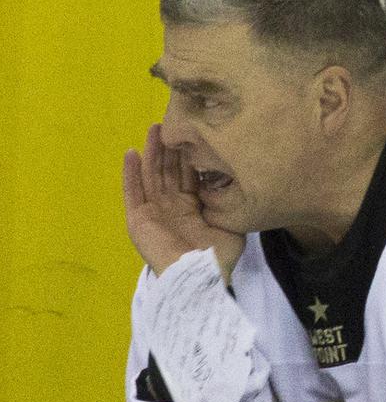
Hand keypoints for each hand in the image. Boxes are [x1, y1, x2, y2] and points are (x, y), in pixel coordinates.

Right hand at [123, 124, 244, 281]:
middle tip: (170, 123)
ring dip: (151, 153)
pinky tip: (131, 152)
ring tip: (153, 129)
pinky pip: (133, 193)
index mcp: (194, 211)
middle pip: (168, 172)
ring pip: (151, 177)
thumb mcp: (233, 226)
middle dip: (169, 148)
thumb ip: (232, 204)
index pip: (189, 177)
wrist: (200, 278)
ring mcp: (155, 214)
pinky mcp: (138, 221)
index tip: (193, 133)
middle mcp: (173, 210)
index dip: (189, 156)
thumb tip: (239, 181)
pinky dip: (130, 173)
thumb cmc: (219, 258)